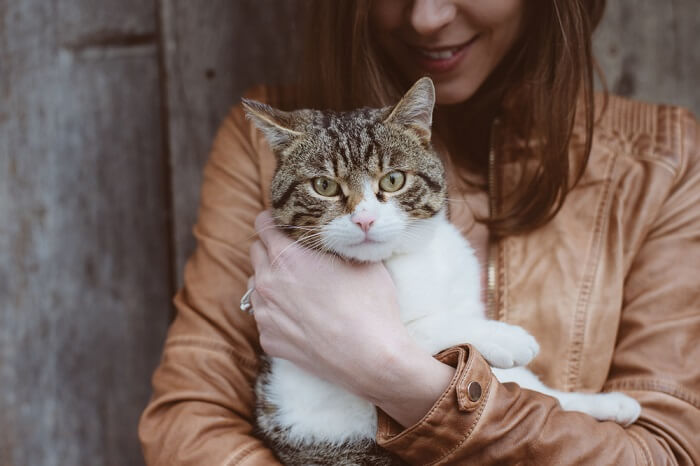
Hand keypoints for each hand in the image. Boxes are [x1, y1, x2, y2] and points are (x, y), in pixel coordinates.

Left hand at [249, 211, 453, 426]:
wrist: (372, 359)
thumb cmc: (371, 306)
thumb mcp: (361, 260)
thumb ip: (337, 243)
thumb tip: (335, 233)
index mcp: (288, 257)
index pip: (263, 224)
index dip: (275, 219)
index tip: (285, 223)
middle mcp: (268, 283)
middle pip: (256, 252)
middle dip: (272, 248)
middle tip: (296, 253)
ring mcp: (265, 314)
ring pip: (255, 285)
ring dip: (271, 280)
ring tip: (299, 288)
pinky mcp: (269, 340)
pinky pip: (265, 316)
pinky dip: (277, 312)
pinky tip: (302, 317)